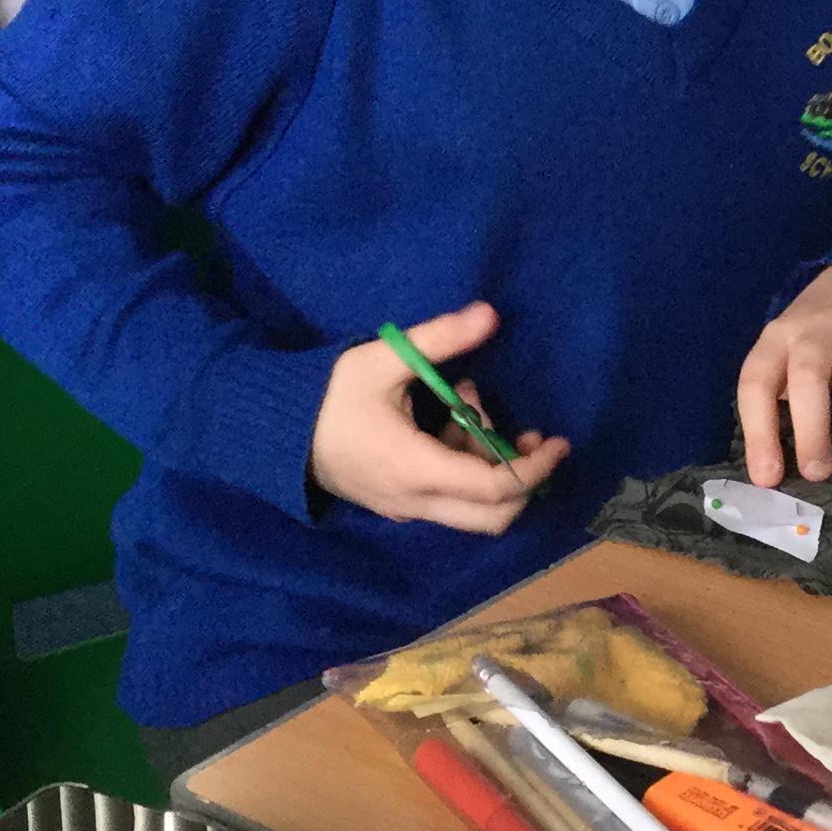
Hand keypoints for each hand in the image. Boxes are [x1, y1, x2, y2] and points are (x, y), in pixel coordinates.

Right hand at [308, 303, 569, 531]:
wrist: (273, 432)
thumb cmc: (327, 395)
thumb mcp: (383, 359)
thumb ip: (439, 339)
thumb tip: (490, 314)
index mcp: (417, 469)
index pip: (495, 488)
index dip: (535, 468)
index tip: (558, 442)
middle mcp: (416, 501)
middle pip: (493, 517)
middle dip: (520, 477)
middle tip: (525, 435)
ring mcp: (405, 509)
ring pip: (470, 508)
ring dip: (486, 464)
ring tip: (464, 403)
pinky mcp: (397, 505)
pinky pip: (447, 500)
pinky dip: (463, 468)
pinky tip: (445, 421)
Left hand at [736, 264, 831, 486]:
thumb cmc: (821, 332)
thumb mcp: (790, 354)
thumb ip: (786, 399)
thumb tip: (782, 470)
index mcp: (779, 338)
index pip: (756, 383)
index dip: (759, 432)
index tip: (768, 477)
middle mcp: (817, 325)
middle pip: (808, 375)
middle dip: (811, 430)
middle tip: (818, 472)